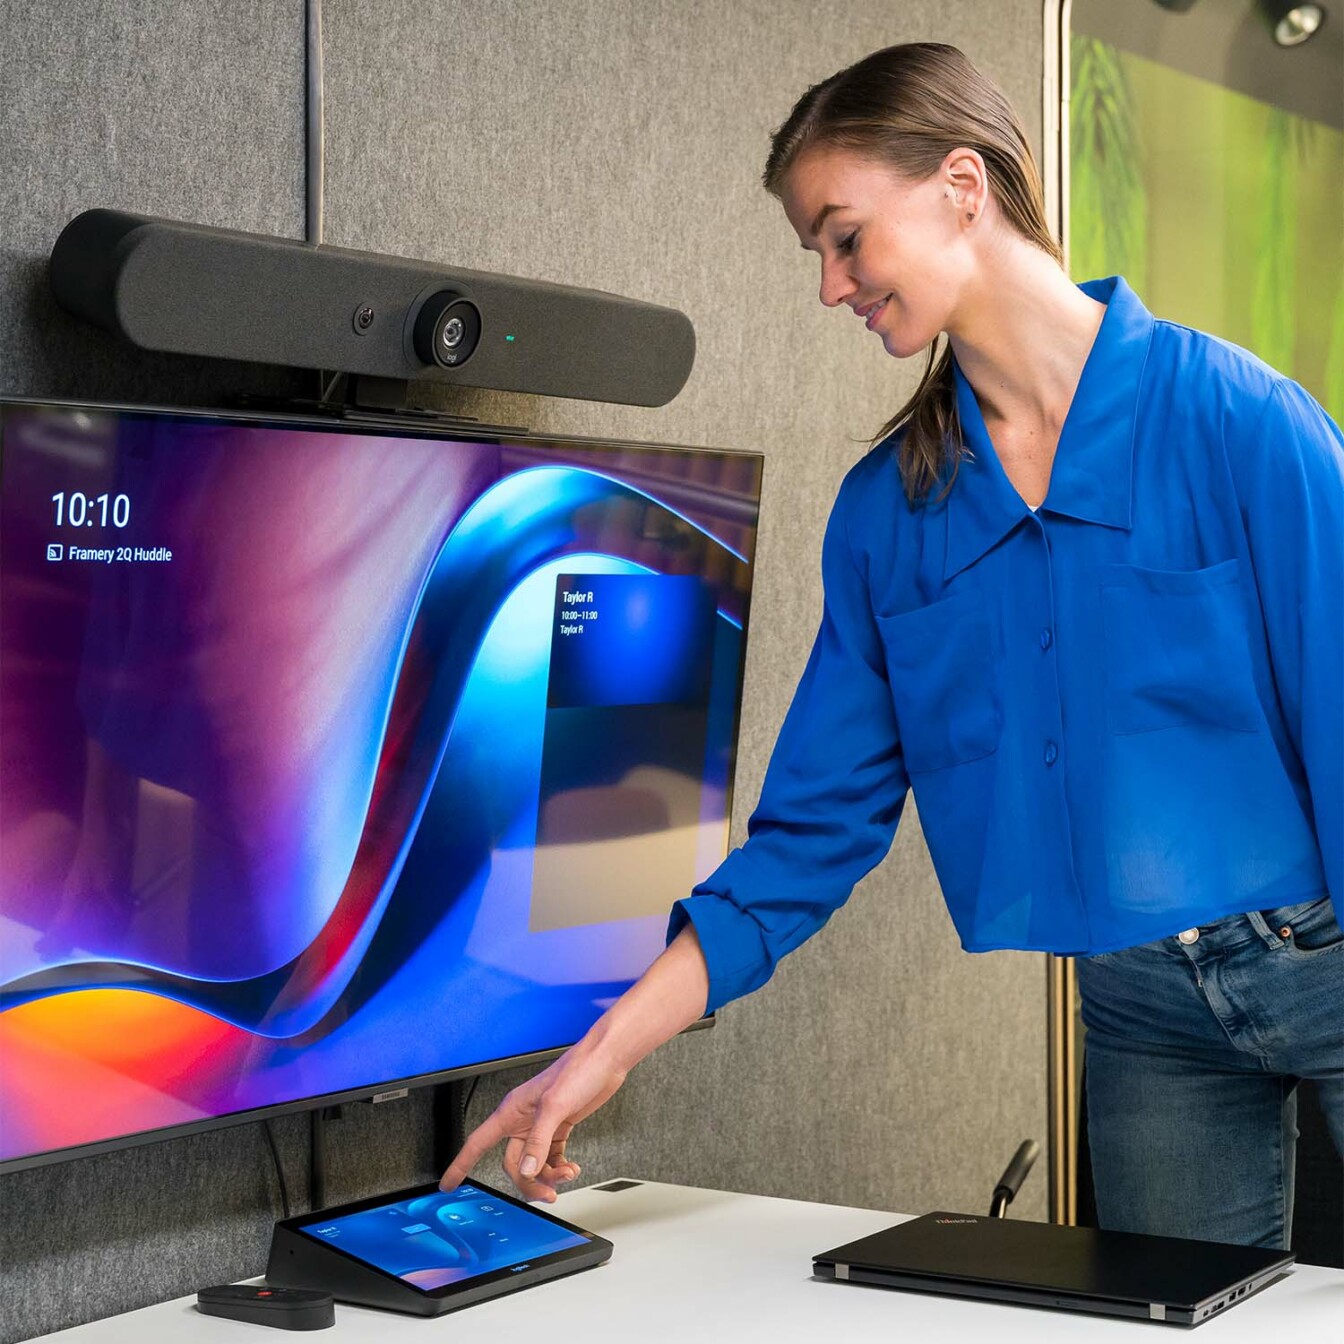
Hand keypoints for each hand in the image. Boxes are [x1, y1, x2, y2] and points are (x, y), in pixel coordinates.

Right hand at [439, 1035, 627, 1202]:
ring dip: (549, 1175)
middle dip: (529, 1182)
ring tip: (567, 1174)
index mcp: (512, 1110)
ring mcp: (542, 1124)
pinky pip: (551, 1157)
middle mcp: (523, 1119)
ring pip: (534, 1163)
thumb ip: (539, 1141)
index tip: (449, 1184)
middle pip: (514, 1163)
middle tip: (547, 1194)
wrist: (605, 1060)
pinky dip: (559, 1167)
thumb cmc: (578, 1070)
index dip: (461, 1163)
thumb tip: (527, 1170)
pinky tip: (571, 1167)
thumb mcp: (555, 1106)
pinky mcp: (559, 1126)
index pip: (479, 1142)